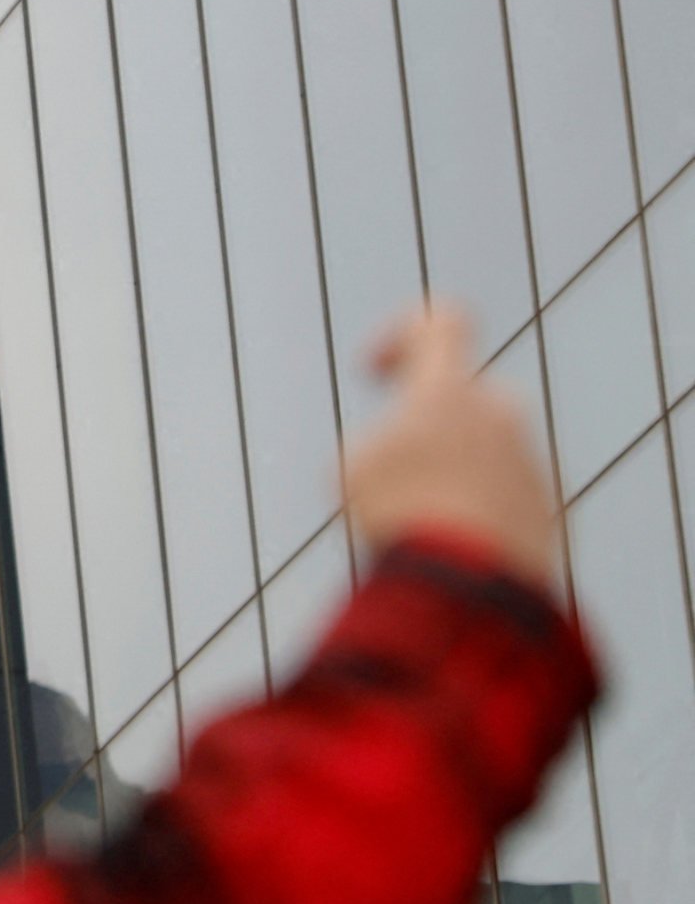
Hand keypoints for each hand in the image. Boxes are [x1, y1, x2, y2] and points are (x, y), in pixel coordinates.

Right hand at [341, 302, 560, 587]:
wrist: (470, 579)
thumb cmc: (402, 515)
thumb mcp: (353, 467)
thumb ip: (380, 442)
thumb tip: (397, 458)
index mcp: (448, 390)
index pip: (442, 323)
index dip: (403, 333)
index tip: (376, 369)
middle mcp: (500, 416)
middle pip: (467, 398)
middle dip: (432, 424)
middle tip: (395, 470)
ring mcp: (531, 462)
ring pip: (486, 454)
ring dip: (450, 478)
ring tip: (414, 526)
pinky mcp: (549, 510)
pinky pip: (506, 499)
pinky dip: (476, 516)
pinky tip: (448, 552)